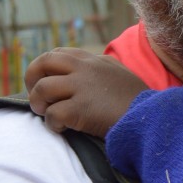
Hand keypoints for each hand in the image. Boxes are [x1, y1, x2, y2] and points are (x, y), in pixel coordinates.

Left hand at [26, 48, 147, 136]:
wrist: (151, 118)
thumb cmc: (138, 102)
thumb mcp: (119, 74)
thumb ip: (100, 69)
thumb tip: (84, 71)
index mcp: (93, 60)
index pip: (57, 54)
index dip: (43, 67)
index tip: (43, 81)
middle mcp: (84, 69)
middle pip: (43, 63)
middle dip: (31, 78)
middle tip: (35, 97)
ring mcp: (81, 88)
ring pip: (42, 89)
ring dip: (38, 103)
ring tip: (44, 113)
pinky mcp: (80, 109)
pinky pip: (53, 114)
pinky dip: (52, 123)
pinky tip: (61, 129)